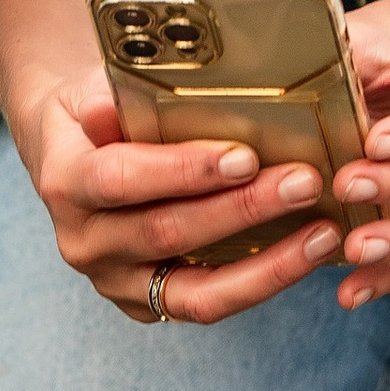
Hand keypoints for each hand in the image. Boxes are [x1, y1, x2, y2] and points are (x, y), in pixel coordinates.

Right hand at [14, 65, 342, 327]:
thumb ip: (118, 93)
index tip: (245, 156)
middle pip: (168, 233)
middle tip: (305, 183)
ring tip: (323, 234)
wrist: (76, 155)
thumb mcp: (95, 86)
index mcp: (65, 182)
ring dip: (267, 265)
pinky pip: (210, 304)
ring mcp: (116, 282)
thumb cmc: (101, 112)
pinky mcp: (149, 304)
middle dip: (242, 210)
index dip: (183, 171)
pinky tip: (308, 254)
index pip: (121, 180)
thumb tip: (137, 94)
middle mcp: (84, 243)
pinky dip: (262, 282)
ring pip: (196, 292)